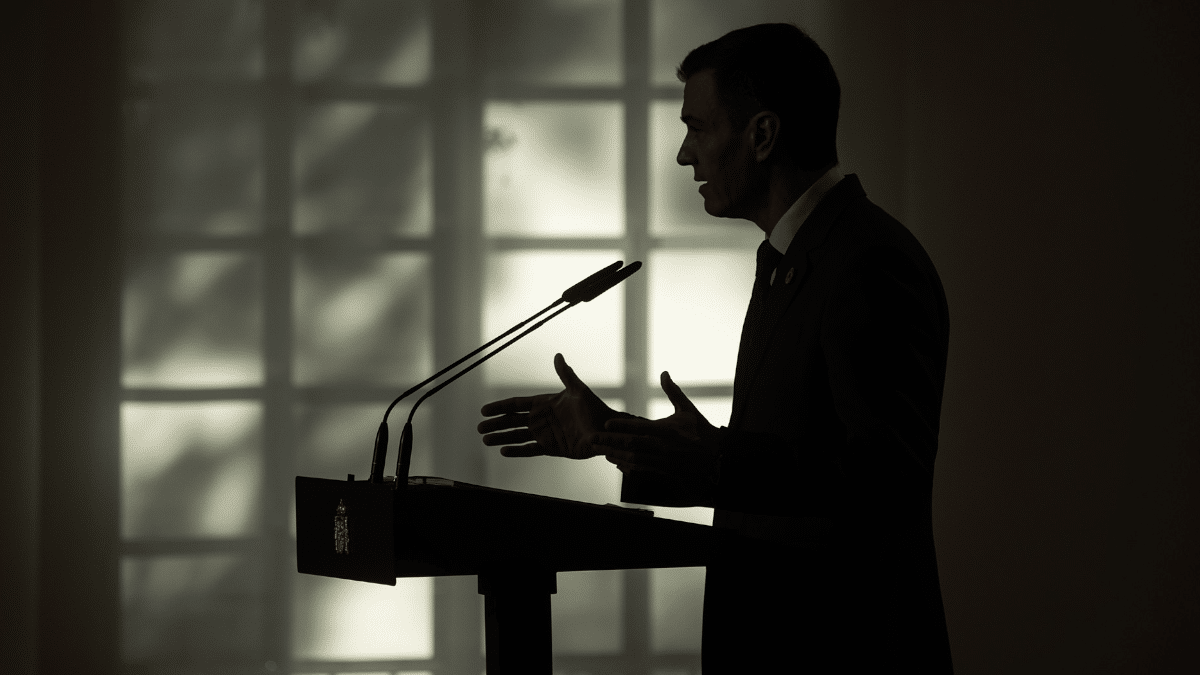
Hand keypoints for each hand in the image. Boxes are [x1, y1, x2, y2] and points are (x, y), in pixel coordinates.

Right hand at [478, 353, 623, 458]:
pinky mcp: (551, 448)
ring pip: (517, 436)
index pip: (517, 404)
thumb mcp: (578, 390)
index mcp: (544, 403)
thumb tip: (558, 355)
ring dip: (501, 437)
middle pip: (513, 421)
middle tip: (479, 427)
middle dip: (496, 423)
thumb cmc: (594, 408)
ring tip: (485, 440)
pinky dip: (517, 451)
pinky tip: (503, 451)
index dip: (500, 407)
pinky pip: (530, 450)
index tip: (484, 409)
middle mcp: (541, 419)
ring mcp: (545, 434)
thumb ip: (566, 374)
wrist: (606, 430)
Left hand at [593, 371, 720, 482]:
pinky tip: (616, 461)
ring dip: (616, 455)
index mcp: (667, 430)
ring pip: (633, 459)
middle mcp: (662, 446)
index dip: (621, 426)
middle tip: (592, 438)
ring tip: (600, 450)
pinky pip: (641, 469)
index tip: (605, 423)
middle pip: (631, 444)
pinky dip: (627, 466)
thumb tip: (664, 372)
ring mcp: (662, 460)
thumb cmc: (701, 431)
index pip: (639, 427)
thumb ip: (673, 391)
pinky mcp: (663, 470)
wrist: (716, 457)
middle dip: (610, 441)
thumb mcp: (688, 409)